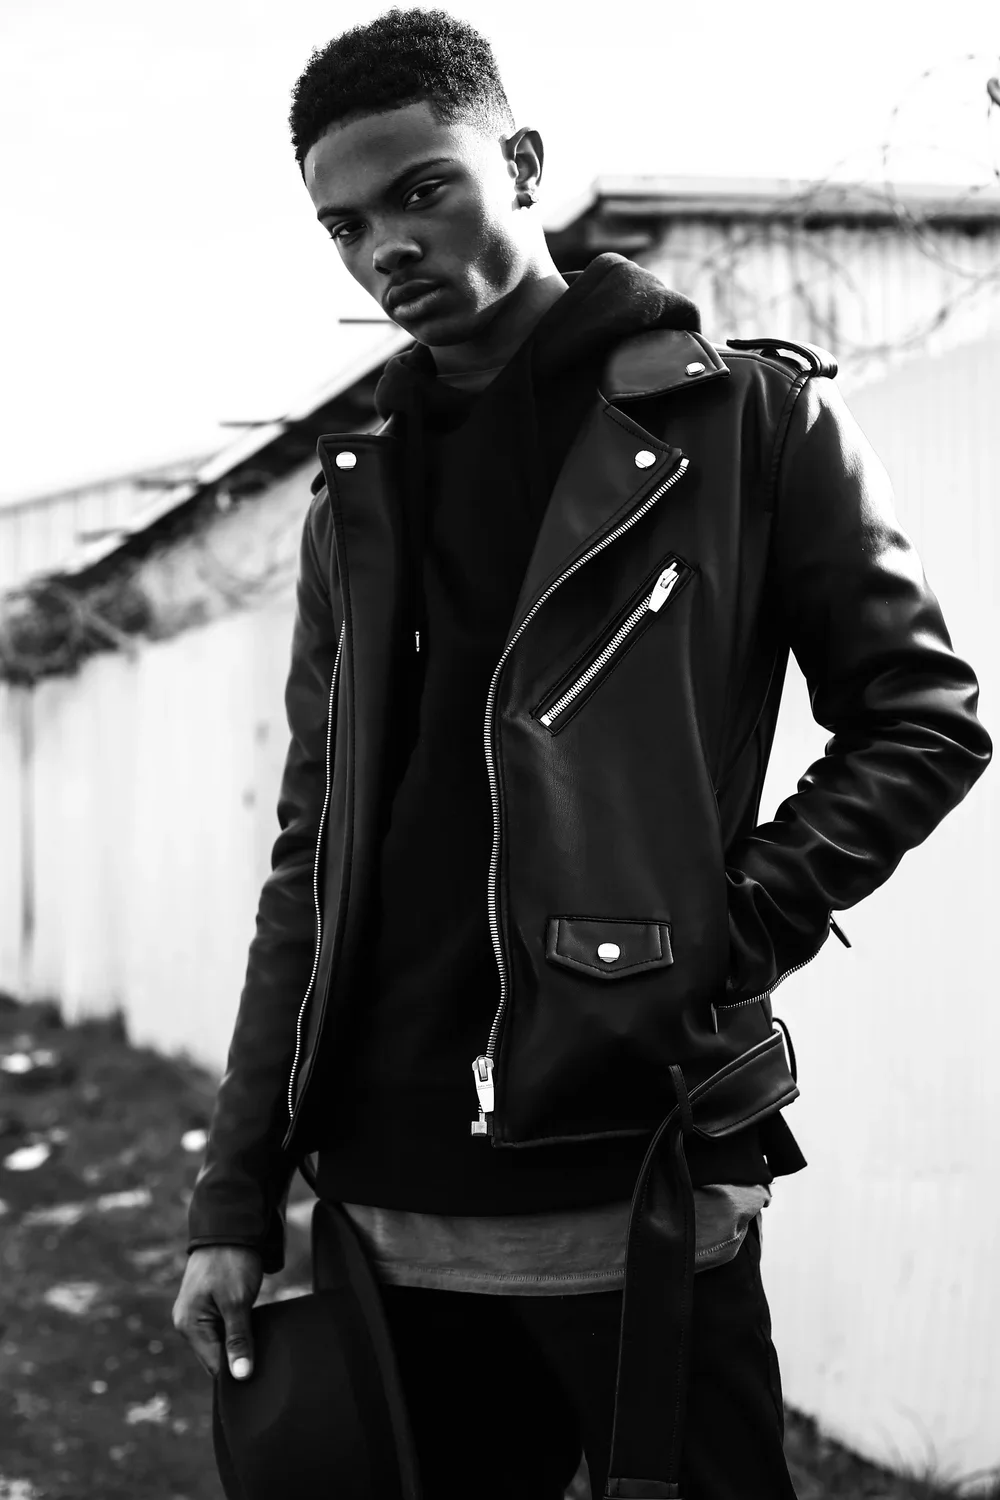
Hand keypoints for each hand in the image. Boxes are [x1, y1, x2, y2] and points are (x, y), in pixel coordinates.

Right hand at [171, 1245, 263, 1379]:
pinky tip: (253, 1328)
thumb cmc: (231, 1261)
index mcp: (188, 1326)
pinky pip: (222, 1329)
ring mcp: (196, 1314)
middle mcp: (187, 1323)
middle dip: (238, 1359)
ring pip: (221, 1343)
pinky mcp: (207, 1306)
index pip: (214, 1367)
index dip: (237, 1374)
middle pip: (216, 1357)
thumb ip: (238, 1340)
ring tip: (260, 1341)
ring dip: (239, 1344)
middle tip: (265, 1359)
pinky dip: (237, 1330)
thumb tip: (241, 1376)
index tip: (261, 1376)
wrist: (230, 1226)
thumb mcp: (238, 1302)